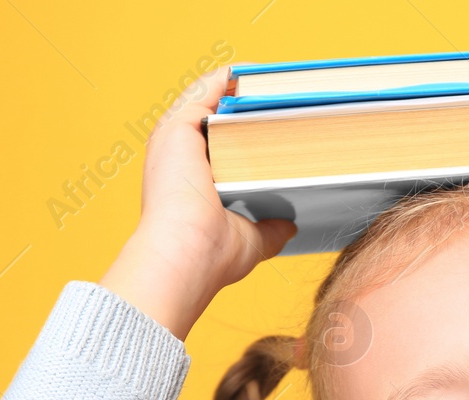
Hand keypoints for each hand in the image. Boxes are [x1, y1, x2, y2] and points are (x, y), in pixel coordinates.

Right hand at [100, 66, 295, 339]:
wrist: (186, 255)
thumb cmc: (211, 257)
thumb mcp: (251, 240)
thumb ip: (270, 230)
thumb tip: (291, 227)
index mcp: (193, 180)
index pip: (223, 145)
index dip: (251, 132)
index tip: (283, 124)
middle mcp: (181, 155)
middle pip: (218, 117)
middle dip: (252, 105)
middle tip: (290, 96)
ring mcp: (177, 137)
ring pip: (212, 97)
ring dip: (246, 85)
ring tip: (280, 79)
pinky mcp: (180, 124)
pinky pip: (209, 87)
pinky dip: (234, 76)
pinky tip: (260, 74)